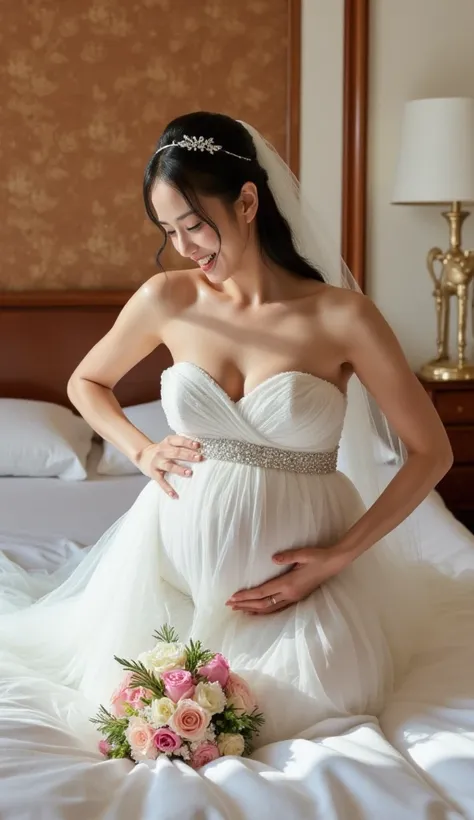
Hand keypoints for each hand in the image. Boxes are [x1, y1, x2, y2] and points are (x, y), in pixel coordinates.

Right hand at [136, 436, 202, 497]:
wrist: (144, 456)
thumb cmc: (163, 450)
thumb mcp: (170, 443)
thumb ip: (182, 445)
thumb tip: (201, 449)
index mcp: (168, 442)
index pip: (179, 440)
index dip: (188, 443)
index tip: (198, 445)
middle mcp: (162, 451)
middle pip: (176, 452)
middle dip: (188, 455)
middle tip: (199, 458)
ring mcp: (157, 462)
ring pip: (170, 466)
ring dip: (180, 469)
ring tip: (190, 473)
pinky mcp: (154, 473)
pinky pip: (161, 482)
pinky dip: (168, 489)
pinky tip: (175, 495)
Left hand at [226, 546, 348, 613]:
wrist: (333, 563)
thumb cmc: (318, 556)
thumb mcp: (304, 553)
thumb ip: (288, 556)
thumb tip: (273, 558)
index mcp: (289, 583)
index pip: (262, 592)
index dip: (247, 596)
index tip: (232, 598)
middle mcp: (290, 594)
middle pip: (263, 604)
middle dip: (245, 605)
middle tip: (229, 606)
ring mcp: (294, 597)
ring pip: (270, 609)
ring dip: (253, 610)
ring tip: (239, 610)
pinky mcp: (297, 597)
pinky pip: (278, 608)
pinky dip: (265, 611)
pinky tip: (258, 611)